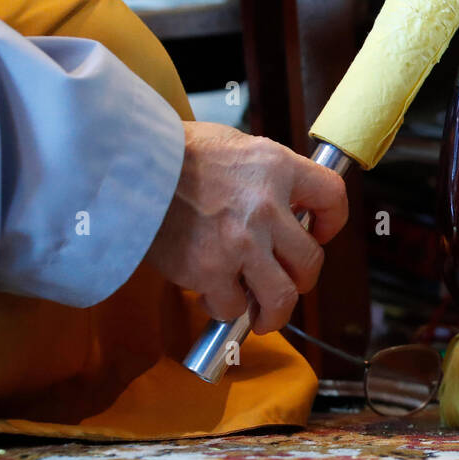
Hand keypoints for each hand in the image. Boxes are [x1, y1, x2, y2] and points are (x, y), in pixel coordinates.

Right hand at [145, 122, 348, 332]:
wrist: (125, 167)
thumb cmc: (176, 153)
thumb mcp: (236, 146)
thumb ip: (267, 175)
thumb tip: (287, 203)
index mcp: (277, 168)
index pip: (333, 196)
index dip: (332, 221)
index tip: (318, 232)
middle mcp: (266, 207)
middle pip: (310, 261)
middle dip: (302, 278)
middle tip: (287, 281)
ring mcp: (240, 243)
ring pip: (282, 297)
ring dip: (274, 311)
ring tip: (263, 314)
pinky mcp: (209, 270)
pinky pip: (232, 306)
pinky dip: (226, 307)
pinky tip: (216, 295)